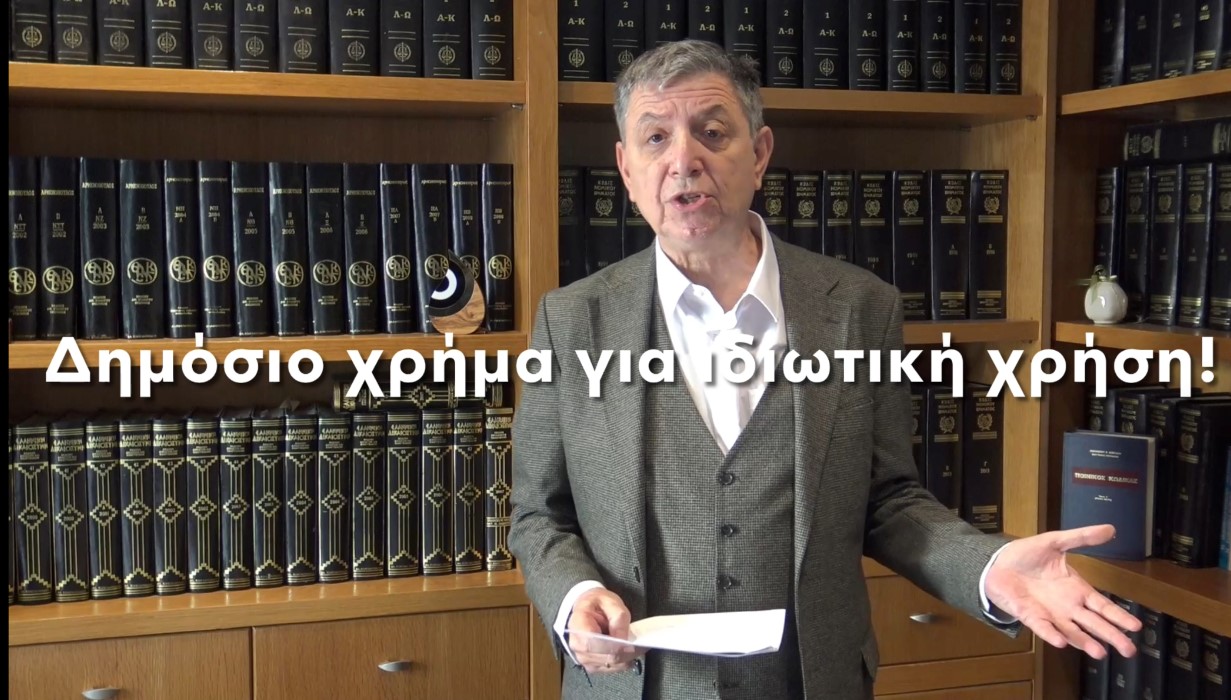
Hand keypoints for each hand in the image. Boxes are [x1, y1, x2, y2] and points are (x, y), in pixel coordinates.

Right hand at [566, 587, 642, 673]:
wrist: (588, 609)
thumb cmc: (597, 604)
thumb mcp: (610, 601)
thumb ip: (618, 618)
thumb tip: (623, 639)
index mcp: (578, 624)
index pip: (592, 644)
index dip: (612, 647)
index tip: (630, 644)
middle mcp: (577, 644)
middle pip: (604, 657)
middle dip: (625, 652)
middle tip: (641, 645)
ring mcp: (583, 657)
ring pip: (610, 665)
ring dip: (625, 658)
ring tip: (636, 646)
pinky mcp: (592, 664)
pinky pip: (611, 668)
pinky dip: (623, 661)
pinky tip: (628, 651)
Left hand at [984, 524, 1142, 659]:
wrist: (997, 562)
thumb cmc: (1027, 555)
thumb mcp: (1056, 542)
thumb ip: (1081, 537)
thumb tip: (1109, 528)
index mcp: (1077, 589)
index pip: (1103, 606)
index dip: (1119, 616)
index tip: (1136, 626)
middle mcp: (1067, 606)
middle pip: (1094, 624)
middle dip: (1111, 636)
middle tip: (1129, 650)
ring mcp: (1049, 613)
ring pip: (1072, 631)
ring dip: (1084, 641)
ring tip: (1099, 652)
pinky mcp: (1030, 615)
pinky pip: (1042, 627)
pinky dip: (1051, 634)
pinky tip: (1061, 642)